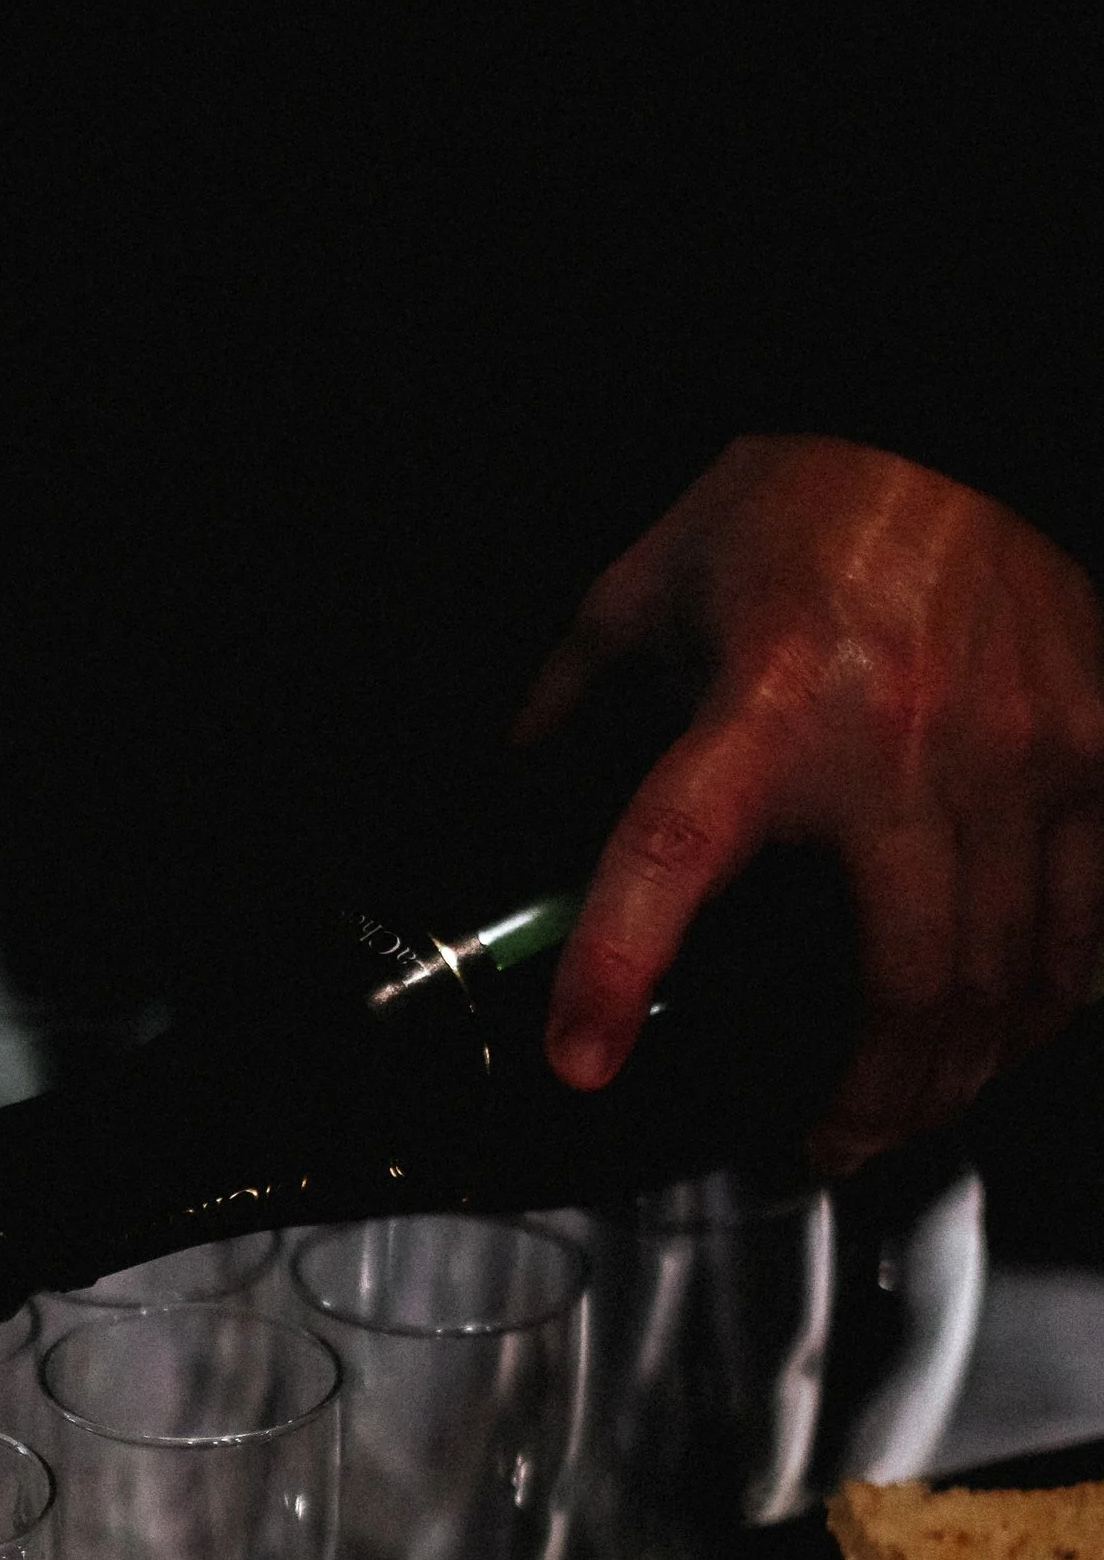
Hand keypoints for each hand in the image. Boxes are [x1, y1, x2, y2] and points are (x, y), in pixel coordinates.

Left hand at [521, 436, 1103, 1170]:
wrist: (945, 413)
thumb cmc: (801, 496)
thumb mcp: (645, 589)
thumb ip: (574, 701)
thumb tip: (513, 782)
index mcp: (764, 710)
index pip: (668, 858)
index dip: (616, 969)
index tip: (581, 1058)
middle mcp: (902, 745)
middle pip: (906, 980)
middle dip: (868, 1098)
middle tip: (823, 1146)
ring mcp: (1020, 751)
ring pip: (1013, 970)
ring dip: (960, 1070)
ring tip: (912, 1112)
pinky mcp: (1096, 742)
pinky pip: (1097, 907)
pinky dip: (1060, 991)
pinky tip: (1020, 1025)